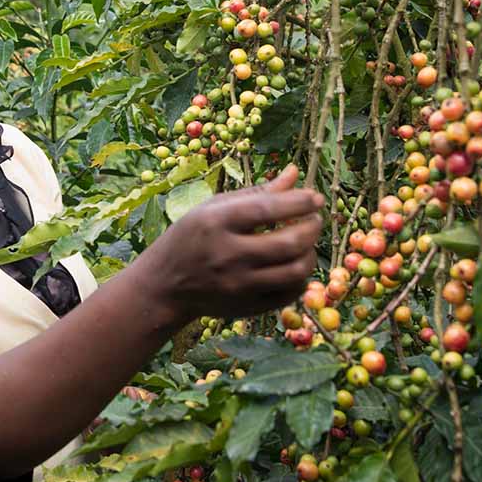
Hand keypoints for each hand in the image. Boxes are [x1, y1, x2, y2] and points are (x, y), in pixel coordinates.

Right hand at [134, 164, 324, 324]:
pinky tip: (294, 264)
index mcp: (216, 222)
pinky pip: (289, 294)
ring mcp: (238, 285)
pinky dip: (300, 278)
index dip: (299, 202)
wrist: (165, 285)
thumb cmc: (191, 237)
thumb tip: (294, 173)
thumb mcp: (214, 208)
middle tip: (314, 219)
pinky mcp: (246, 307)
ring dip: (310, 253)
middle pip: (288, 243)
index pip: (267, 209)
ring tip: (306, 242)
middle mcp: (227, 255)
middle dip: (311, 228)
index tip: (315, 197)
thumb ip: (256, 193)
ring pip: (295, 271)